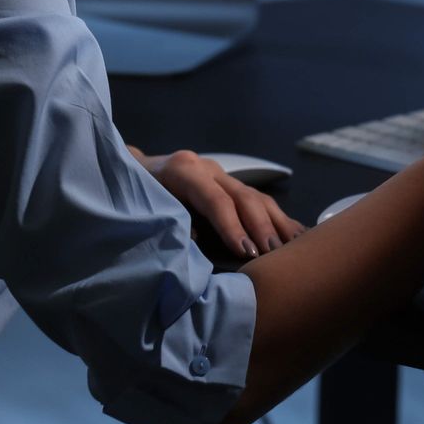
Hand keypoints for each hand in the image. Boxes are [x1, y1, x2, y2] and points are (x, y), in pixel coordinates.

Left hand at [126, 147, 306, 259]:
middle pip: (242, 195)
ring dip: (275, 225)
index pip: (214, 198)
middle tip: (272, 255)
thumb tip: (195, 252)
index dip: (231, 225)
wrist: (125, 174)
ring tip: (292, 250)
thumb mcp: (141, 213)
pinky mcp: (229, 185)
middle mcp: (206, 168)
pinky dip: (278, 220)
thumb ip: (168, 229)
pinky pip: (259, 201)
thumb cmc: (129, 202)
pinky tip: (298, 237)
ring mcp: (220, 175)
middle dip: (260, 227)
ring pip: (256, 197)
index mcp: (181, 171)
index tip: (246, 252)